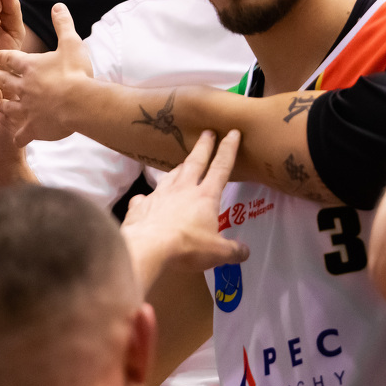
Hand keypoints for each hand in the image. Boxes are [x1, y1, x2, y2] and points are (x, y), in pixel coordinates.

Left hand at [0, 2, 91, 144]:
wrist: (80, 102)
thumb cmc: (75, 72)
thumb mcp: (71, 43)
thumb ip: (63, 24)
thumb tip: (57, 6)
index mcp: (29, 66)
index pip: (7, 58)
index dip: (2, 57)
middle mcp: (22, 86)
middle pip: (0, 80)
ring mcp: (25, 108)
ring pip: (6, 107)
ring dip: (2, 104)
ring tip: (0, 104)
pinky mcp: (32, 127)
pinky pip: (20, 134)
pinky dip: (19, 136)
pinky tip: (18, 138)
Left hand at [123, 130, 248, 274]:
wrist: (146, 248)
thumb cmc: (186, 247)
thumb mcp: (217, 253)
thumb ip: (233, 251)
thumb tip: (245, 252)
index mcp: (205, 196)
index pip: (221, 167)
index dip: (228, 149)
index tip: (232, 133)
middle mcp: (182, 189)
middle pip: (195, 162)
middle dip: (203, 146)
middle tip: (207, 132)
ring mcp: (159, 194)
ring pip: (171, 175)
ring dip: (179, 168)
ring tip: (182, 164)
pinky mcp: (140, 205)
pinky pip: (146, 198)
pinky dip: (150, 197)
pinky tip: (147, 200)